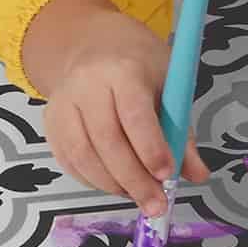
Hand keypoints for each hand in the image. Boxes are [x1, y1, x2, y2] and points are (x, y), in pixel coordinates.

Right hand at [20, 0, 202, 208]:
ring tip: (138, 196)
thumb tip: (197, 174)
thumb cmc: (138, 64)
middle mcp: (87, 85)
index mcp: (123, 70)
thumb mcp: (169, 83)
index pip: (134, 113)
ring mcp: (64, 104)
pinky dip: (93, 180)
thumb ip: (182, 131)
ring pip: (84, 155)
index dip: (150, 148)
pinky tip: (115, 185)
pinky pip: (69, 161)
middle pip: (107, 140)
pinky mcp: (50, 122)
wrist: (91, 42)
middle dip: (134, 179)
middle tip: (156, 204)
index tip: (167, 174)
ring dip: (113, 185)